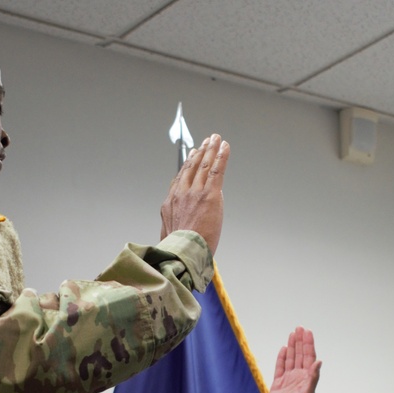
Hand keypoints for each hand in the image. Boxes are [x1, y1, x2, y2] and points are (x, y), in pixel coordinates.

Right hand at [160, 134, 228, 254]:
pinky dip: (221, 156)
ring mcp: (195, 193)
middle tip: (205, 142)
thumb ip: (175, 223)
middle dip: (199, 152)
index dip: (187, 165)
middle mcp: (181, 194)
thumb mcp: (169, 234)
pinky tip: (224, 147)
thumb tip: (180, 224)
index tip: (191, 156)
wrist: (183, 253)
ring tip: (215, 139)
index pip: (179, 179)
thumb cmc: (179, 250)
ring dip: (210, 149)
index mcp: (170, 204)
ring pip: (204, 165)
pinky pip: (216, 170)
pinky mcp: (209, 195)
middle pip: (191, 167)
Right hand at [266, 327, 320, 392]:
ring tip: (292, 334)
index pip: (309, 357)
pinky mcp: (278, 383)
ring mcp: (288, 379)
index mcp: (307, 378)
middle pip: (300, 355)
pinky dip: (282, 358)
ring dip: (292, 346)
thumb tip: (319, 361)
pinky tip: (284, 349)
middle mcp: (299, 376)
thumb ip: (313, 377)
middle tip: (299, 328)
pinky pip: (280, 367)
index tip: (307, 332)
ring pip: (291, 359)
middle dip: (300, 341)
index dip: (308, 344)